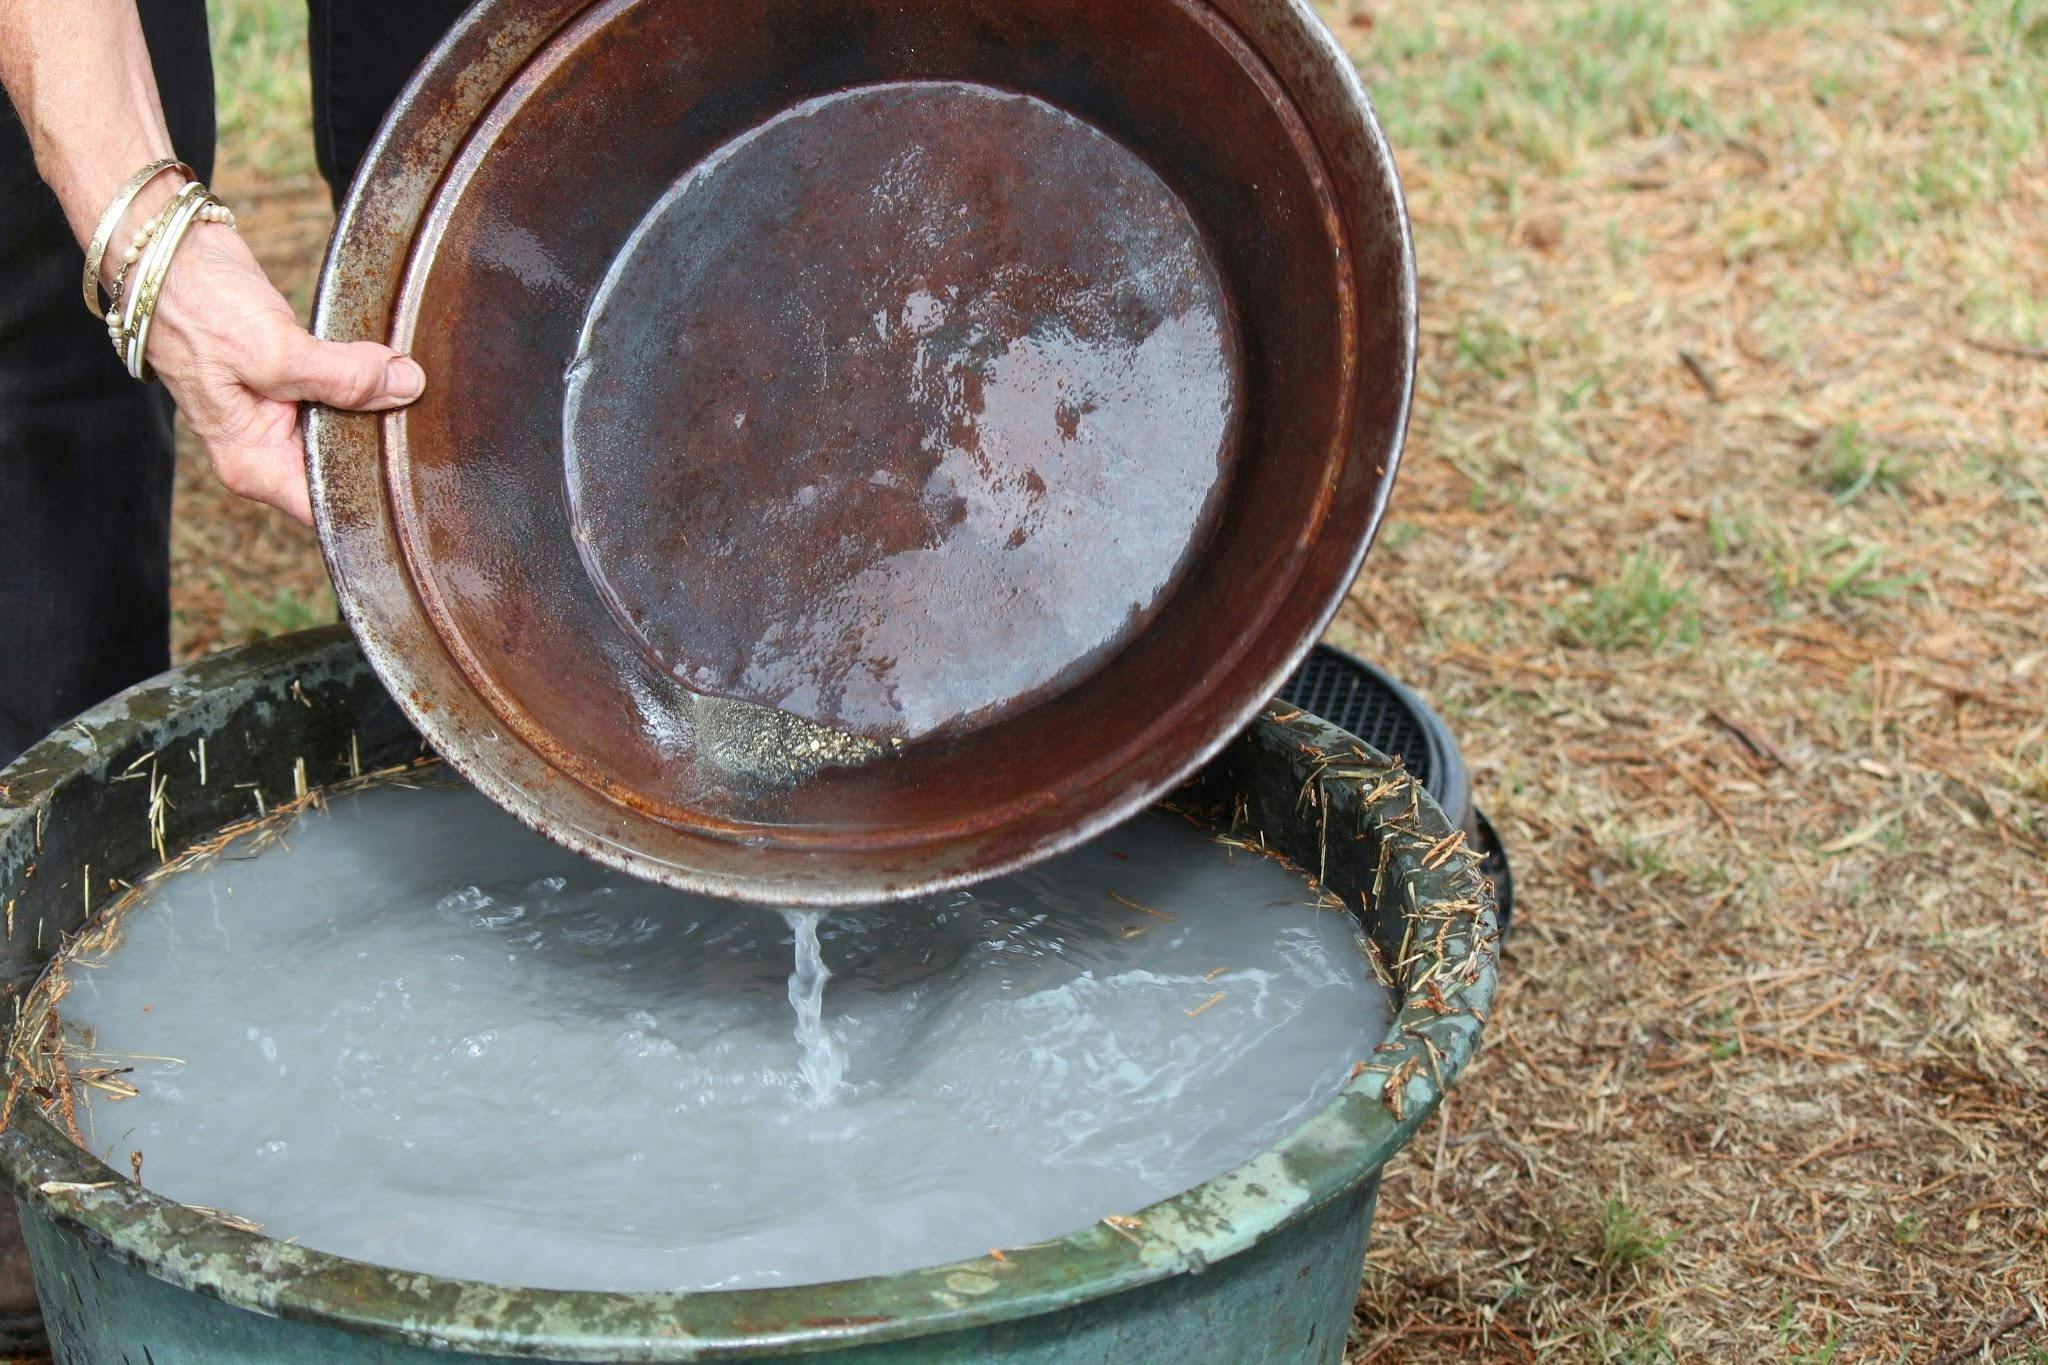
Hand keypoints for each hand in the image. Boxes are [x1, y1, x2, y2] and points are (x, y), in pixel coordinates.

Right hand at [143, 221, 424, 524]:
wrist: (168, 250)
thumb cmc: (196, 305)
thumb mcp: (273, 348)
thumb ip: (342, 376)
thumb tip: (406, 386)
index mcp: (253, 462)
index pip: (327, 508)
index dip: (374, 500)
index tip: (421, 480)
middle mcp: (268, 449)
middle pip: (345, 470)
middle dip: (386, 451)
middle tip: (431, 429)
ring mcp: (281, 416)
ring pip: (350, 430)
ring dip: (381, 412)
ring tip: (419, 397)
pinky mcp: (295, 383)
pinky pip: (344, 396)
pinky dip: (368, 384)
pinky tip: (399, 373)